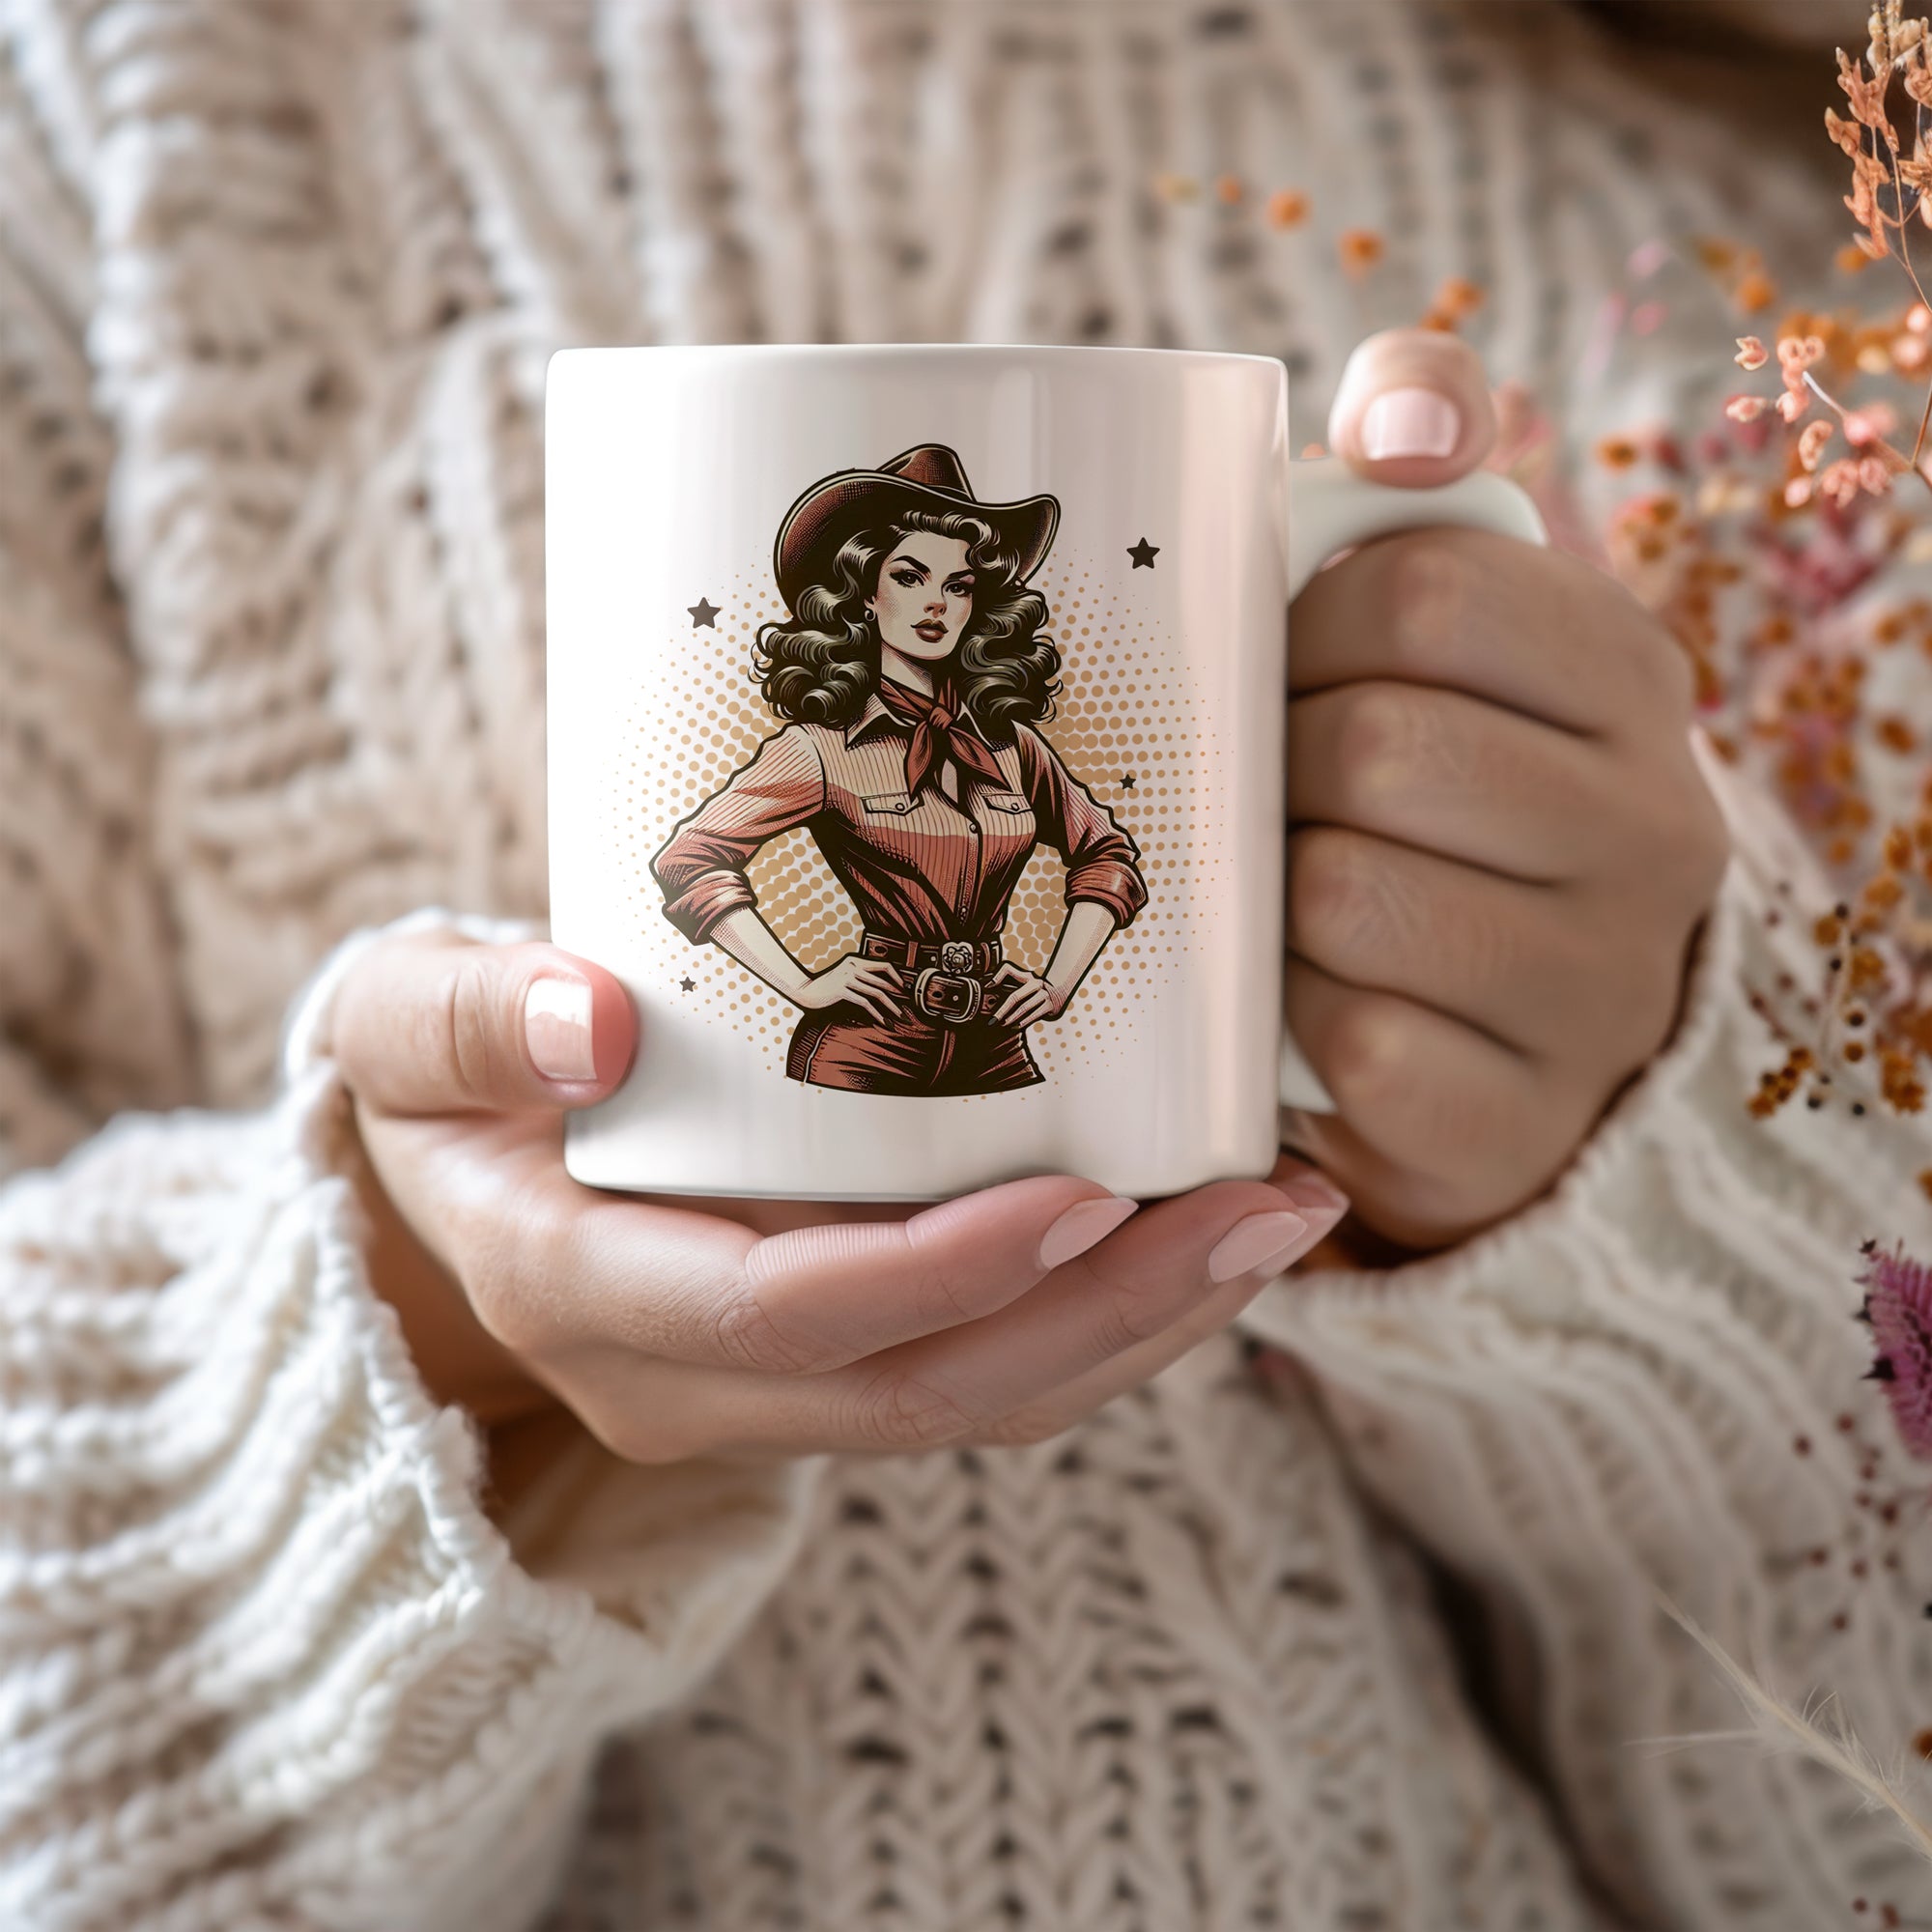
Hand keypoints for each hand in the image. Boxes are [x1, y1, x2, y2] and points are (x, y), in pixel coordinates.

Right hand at [332, 932, 1349, 1470]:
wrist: (442, 1190)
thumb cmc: (436, 1082)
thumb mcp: (399, 1028)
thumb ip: (465, 1020)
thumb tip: (586, 1023)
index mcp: (585, 1293)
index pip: (788, 1315)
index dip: (942, 1273)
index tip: (1084, 1193)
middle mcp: (687, 1377)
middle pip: (930, 1390)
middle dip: (1114, 1313)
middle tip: (1269, 1209)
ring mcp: (766, 1392)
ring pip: (984, 1402)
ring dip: (1144, 1325)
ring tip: (1282, 1218)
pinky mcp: (829, 1364)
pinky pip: (986, 1370)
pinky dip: (1104, 1314)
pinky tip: (1198, 1228)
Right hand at [796, 952, 906, 1020]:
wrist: (805, 991)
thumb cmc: (825, 985)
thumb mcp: (843, 974)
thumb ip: (859, 975)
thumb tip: (879, 984)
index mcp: (855, 960)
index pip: (883, 964)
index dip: (896, 976)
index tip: (903, 987)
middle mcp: (852, 967)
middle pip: (882, 981)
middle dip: (897, 994)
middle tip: (905, 1004)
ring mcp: (847, 978)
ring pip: (876, 992)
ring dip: (890, 1006)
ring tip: (898, 1015)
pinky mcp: (842, 991)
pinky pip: (865, 1002)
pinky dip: (876, 1013)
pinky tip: (882, 1020)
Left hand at [986, 962, 1066, 1028]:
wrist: (1060, 993)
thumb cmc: (1036, 989)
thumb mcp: (1024, 980)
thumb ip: (1006, 977)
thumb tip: (989, 984)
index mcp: (1028, 976)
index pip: (1008, 971)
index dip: (997, 977)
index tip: (988, 987)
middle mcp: (1037, 984)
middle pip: (1015, 996)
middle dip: (1002, 1010)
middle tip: (993, 1020)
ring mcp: (1044, 995)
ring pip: (1024, 1007)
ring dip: (1012, 1017)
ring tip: (1003, 1023)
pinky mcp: (1050, 1006)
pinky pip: (1034, 1015)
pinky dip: (1025, 1021)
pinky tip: (1017, 1026)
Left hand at [1281, 329, 1730, 1254]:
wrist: (1497, 1021)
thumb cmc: (1431, 785)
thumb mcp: (1446, 610)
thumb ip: (1425, 445)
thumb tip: (1404, 420)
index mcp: (1629, 674)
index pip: (1418, 589)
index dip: (1299, 623)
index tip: (1281, 666)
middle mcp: (1655, 831)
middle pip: (1374, 747)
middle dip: (1275, 767)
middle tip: (1266, 793)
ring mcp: (1599, 992)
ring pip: (1347, 898)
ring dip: (1271, 896)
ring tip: (1285, 893)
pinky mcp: (1519, 1125)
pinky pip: (1355, 1048)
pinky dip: (1290, 1023)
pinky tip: (1305, 1006)